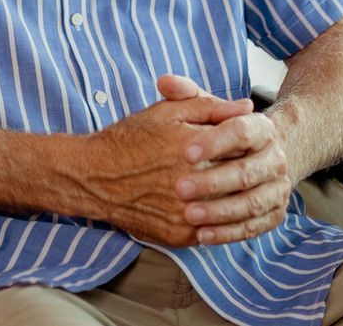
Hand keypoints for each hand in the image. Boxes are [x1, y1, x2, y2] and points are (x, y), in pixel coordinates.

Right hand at [74, 79, 252, 247]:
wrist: (94, 177)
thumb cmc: (130, 139)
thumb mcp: (167, 112)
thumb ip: (209, 106)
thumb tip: (247, 106)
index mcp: (194, 149)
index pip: (243, 147)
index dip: (248, 143)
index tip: (247, 143)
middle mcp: (193, 184)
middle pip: (240, 179)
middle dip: (244, 170)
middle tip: (243, 165)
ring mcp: (188, 214)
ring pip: (231, 208)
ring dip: (235, 197)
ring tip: (228, 185)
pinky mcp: (180, 236)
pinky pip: (213, 230)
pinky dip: (217, 218)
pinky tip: (212, 205)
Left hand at [159, 75, 293, 245]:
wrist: (257, 158)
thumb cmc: (221, 132)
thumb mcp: (206, 109)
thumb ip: (186, 95)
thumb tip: (164, 82)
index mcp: (262, 129)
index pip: (241, 131)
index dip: (215, 141)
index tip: (186, 152)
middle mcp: (276, 159)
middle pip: (247, 171)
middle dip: (213, 181)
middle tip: (179, 187)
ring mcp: (278, 188)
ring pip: (252, 203)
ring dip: (220, 212)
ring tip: (188, 215)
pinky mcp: (275, 214)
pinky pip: (254, 227)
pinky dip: (229, 233)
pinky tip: (203, 235)